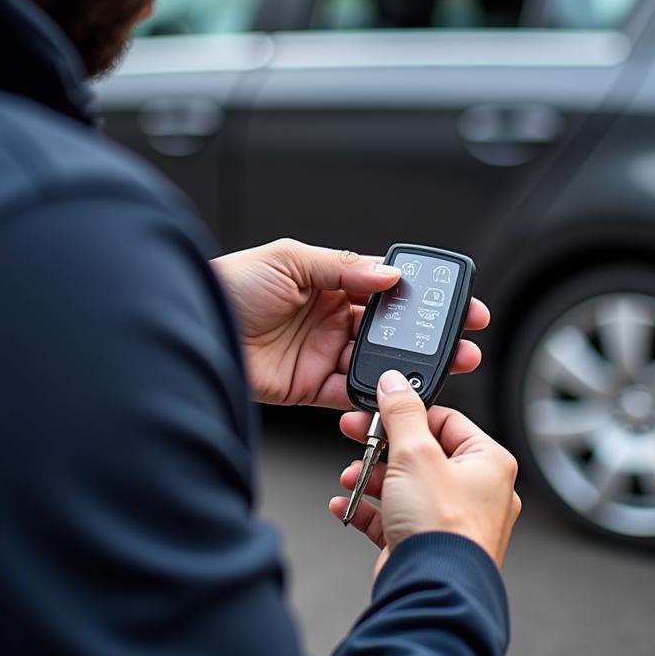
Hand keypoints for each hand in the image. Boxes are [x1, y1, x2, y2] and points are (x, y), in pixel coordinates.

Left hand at [210, 239, 489, 409]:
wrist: (191, 330)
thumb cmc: (229, 285)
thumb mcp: (289, 259)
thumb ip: (341, 267)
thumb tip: (388, 275)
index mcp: (330, 280)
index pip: (388, 286)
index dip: (422, 295)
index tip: (455, 301)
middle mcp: (332, 317)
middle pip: (392, 328)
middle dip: (430, 335)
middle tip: (463, 341)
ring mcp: (323, 352)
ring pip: (379, 361)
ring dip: (410, 367)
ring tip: (440, 369)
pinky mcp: (311, 387)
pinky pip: (351, 394)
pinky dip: (374, 396)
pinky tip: (394, 393)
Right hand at [330, 369, 521, 575]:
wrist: (431, 592)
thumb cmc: (441, 529)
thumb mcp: (416, 453)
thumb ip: (402, 412)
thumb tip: (395, 383)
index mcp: (488, 462)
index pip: (445, 420)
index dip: (408, 413)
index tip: (379, 409)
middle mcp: (478, 491)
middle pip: (422, 453)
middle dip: (382, 447)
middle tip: (356, 436)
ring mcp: (453, 521)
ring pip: (406, 485)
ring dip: (372, 478)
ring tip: (351, 476)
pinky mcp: (428, 545)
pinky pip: (395, 517)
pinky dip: (370, 509)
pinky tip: (346, 504)